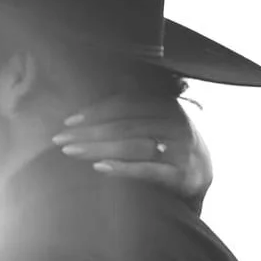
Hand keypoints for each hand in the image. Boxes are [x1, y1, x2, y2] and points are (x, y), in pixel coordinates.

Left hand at [53, 94, 212, 204]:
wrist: (200, 178)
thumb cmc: (166, 147)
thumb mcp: (155, 120)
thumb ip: (132, 108)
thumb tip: (100, 83)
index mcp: (167, 106)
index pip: (126, 103)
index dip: (95, 111)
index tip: (68, 122)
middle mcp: (176, 123)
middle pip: (124, 125)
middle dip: (88, 132)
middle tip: (60, 140)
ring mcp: (182, 149)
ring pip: (133, 145)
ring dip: (97, 148)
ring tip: (71, 152)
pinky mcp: (183, 175)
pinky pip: (149, 170)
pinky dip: (123, 168)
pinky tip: (100, 168)